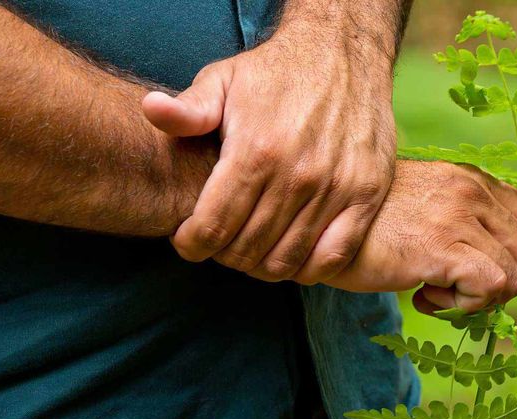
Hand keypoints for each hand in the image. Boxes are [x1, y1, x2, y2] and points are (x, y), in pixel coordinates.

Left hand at [142, 30, 396, 282]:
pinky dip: (306, 269)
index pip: (213, 226)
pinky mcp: (366, 195)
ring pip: (287, 260)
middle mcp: (297, 175)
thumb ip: (189, 108)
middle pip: (247, 249)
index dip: (192, 245)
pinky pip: (334, 257)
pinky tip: (290, 255)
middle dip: (223, 256)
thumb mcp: (225, 79)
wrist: (344, 52)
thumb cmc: (277, 71)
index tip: (187, 241)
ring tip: (250, 249)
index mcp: (256, 151)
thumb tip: (150, 110)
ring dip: (260, 266)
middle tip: (218, 243)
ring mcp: (336, 188)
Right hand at [326, 160, 516, 312]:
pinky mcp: (443, 247)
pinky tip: (424, 296)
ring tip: (434, 291)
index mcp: (471, 180)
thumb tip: (495, 265)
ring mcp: (459, 217)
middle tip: (460, 288)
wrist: (317, 225)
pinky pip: (491, 288)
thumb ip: (463, 219)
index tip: (479, 273)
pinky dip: (463, 307)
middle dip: (505, 285)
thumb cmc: (365, 225)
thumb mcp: (424, 207)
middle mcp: (472, 191)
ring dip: (479, 299)